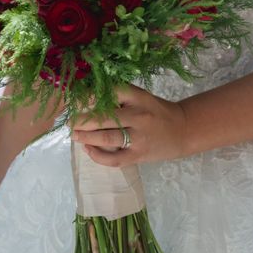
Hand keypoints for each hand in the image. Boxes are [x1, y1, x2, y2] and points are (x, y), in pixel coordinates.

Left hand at [71, 85, 187, 166]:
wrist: (183, 130)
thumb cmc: (157, 111)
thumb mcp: (141, 97)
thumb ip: (120, 97)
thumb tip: (87, 99)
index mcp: (139, 97)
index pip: (111, 93)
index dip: (89, 96)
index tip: (76, 101)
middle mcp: (139, 115)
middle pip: (104, 118)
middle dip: (82, 121)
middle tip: (70, 122)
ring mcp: (139, 137)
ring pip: (107, 138)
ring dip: (86, 137)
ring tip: (74, 135)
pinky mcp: (139, 155)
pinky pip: (114, 159)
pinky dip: (98, 156)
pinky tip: (88, 150)